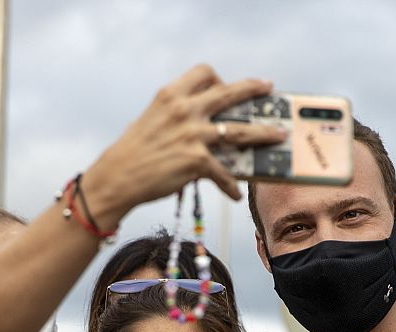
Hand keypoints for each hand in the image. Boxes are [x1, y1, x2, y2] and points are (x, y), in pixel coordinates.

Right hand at [81, 65, 287, 226]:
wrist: (117, 178)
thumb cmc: (133, 152)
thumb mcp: (152, 119)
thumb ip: (177, 113)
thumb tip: (203, 121)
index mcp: (171, 95)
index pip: (204, 72)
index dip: (219, 78)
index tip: (227, 85)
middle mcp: (185, 110)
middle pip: (230, 93)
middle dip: (253, 89)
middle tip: (268, 88)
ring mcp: (193, 135)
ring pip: (240, 131)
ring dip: (263, 134)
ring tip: (278, 136)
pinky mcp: (197, 161)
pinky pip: (225, 173)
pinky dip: (230, 186)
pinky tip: (235, 195)